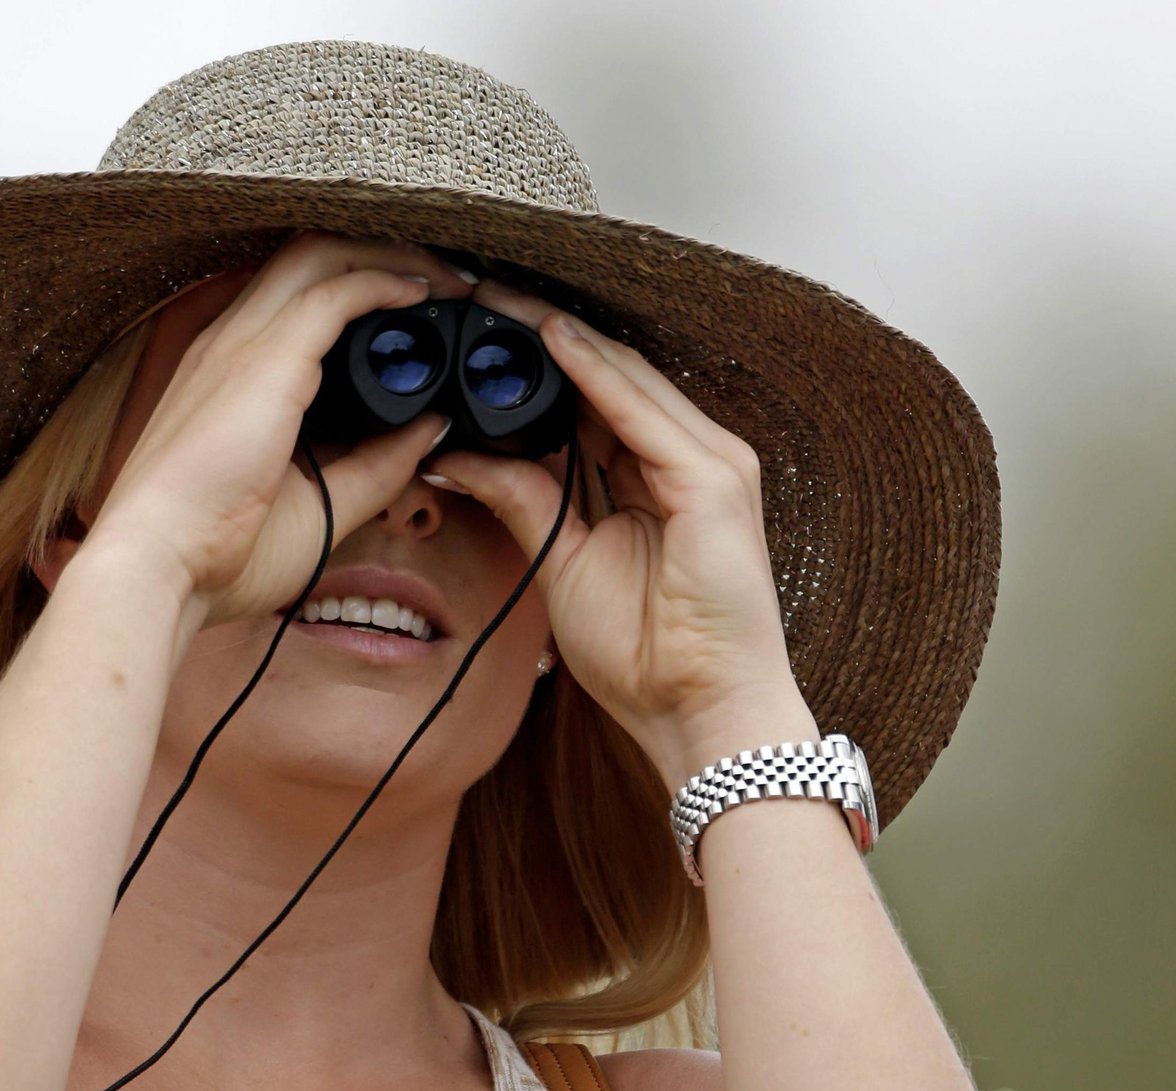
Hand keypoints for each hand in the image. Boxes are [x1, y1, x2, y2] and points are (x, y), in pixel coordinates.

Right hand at [83, 231, 473, 627]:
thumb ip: (375, 468)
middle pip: (308, 257)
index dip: (356, 288)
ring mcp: (242, 344)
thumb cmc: (215, 554)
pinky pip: (334, 292)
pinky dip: (384, 281)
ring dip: (389, 256)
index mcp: (229, 375)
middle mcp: (229, 343)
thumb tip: (433, 430)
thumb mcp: (319, 507)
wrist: (157, 566)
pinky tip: (423, 292)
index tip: (416, 312)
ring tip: (445, 278)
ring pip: (321, 256)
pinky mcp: (264, 358)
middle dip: (381, 253)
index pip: (294, 300)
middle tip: (443, 280)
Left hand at [421, 278, 808, 787]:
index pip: (588, 402)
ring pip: (623, 379)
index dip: (533, 366)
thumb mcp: (563, 563)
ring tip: (496, 300)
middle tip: (475, 294)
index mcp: (653, 480)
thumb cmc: (648, 657)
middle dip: (540, 335)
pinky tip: (548, 337)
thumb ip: (524, 502)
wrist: (702, 711)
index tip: (474, 334)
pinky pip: (641, 412)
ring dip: (558, 337)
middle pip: (606, 378)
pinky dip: (593, 372)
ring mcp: (708, 464)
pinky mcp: (714, 480)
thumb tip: (461, 459)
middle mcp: (685, 460)